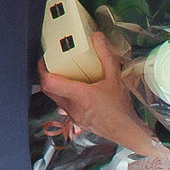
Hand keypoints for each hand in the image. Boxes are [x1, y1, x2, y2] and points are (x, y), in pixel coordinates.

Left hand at [36, 33, 160, 157]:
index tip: (44, 59)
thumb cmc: (121, 108)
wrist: (127, 132)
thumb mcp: (115, 78)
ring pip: (55, 98)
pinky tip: (75, 91)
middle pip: (48, 90)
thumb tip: (97, 37)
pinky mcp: (76, 121)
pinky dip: (65, 97)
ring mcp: (72, 115)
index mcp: (79, 96)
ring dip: (56, 87)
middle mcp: (71, 107)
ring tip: (64, 75)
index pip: (49, 83)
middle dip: (47, 75)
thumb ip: (106, 56)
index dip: (42, 69)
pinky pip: (63, 106)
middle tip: (52, 63)